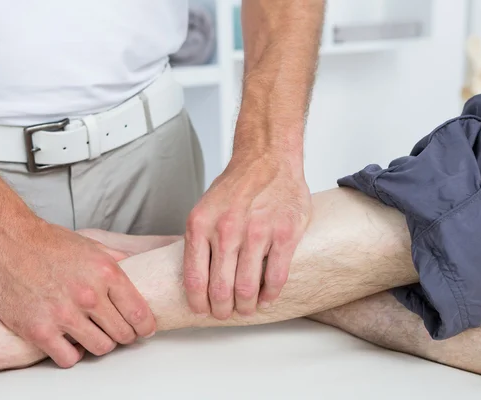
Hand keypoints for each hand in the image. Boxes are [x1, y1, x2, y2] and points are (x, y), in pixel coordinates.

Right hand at [0, 222, 155, 367]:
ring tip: (95, 335)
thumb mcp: (93, 245)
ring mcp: (64, 315)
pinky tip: (71, 343)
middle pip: (122, 333)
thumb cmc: (49, 244)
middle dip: (124, 335)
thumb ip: (116, 259)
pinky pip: (68, 359)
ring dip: (101, 344)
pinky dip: (73, 355)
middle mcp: (89, 296)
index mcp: (106, 273)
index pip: (139, 313)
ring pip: (101, 348)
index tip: (144, 330)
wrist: (9, 244)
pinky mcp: (40, 331)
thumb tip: (135, 266)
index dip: (145, 326)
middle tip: (117, 332)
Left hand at [183, 154, 311, 318]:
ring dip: (246, 306)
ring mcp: (257, 232)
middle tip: (226, 313)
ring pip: (247, 288)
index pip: (195, 279)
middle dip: (223, 310)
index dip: (199, 303)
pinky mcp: (285, 234)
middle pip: (221, 289)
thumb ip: (199, 240)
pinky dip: (270, 295)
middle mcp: (226, 230)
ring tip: (247, 308)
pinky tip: (267, 298)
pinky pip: (276, 277)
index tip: (203, 310)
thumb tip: (195, 277)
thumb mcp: (204, 209)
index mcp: (201, 225)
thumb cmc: (237, 186)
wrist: (267, 159)